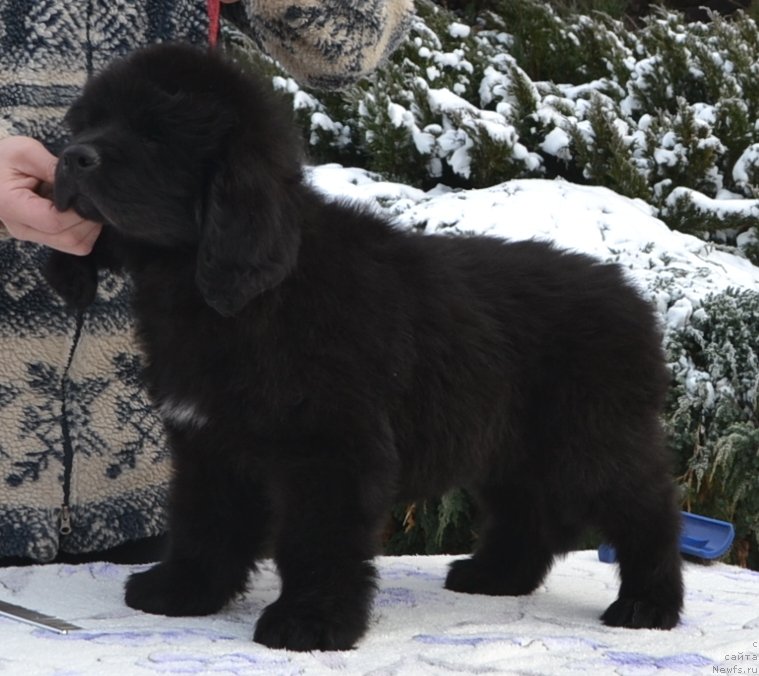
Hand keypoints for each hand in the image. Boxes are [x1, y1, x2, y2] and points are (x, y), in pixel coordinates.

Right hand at [0, 136, 101, 254]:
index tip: (85, 193)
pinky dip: (86, 230)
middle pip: (69, 238)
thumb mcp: (24, 152)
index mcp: (12, 206)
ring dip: (90, 226)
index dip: (78, 211)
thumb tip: (80, 181)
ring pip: (75, 245)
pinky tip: (79, 211)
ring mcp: (33, 236)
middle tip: (89, 198)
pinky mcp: (43, 238)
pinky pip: (74, 244)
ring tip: (82, 202)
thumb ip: (52, 167)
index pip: (55, 222)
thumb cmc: (3, 159)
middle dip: (88, 219)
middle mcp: (22, 228)